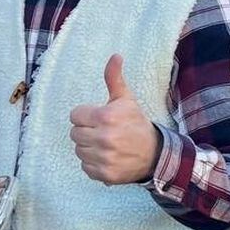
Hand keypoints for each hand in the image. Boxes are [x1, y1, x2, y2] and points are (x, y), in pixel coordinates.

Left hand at [68, 55, 159, 184]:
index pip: (75, 115)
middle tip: (102, 131)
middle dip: (86, 131)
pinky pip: (85, 167)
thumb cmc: (136, 123)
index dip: (86, 115)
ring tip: (104, 144)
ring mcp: (104, 158)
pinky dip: (93, 163)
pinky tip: (106, 157)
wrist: (154, 153)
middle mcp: (104, 138)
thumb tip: (115, 56)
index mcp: (106, 117)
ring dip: (88, 147)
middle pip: (74, 133)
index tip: (98, 118)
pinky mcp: (104, 174)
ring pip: (78, 150)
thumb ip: (114, 78)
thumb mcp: (126, 99)